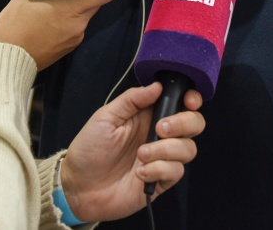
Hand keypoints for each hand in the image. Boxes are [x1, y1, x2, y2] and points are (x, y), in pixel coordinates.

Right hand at [0, 0, 127, 69]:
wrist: (7, 58)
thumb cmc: (13, 25)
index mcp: (69, 7)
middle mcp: (78, 23)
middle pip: (99, 0)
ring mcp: (76, 36)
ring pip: (87, 12)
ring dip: (82, 1)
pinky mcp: (70, 46)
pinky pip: (77, 25)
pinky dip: (72, 15)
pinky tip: (55, 14)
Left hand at [60, 83, 204, 221]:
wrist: (79, 186)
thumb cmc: (89, 148)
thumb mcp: (106, 117)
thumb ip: (132, 99)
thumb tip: (157, 86)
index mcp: (148, 115)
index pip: (180, 103)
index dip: (191, 100)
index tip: (188, 101)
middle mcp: (159, 135)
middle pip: (194, 124)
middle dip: (182, 123)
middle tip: (160, 128)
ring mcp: (162, 158)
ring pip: (188, 149)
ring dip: (166, 150)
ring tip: (140, 154)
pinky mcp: (161, 181)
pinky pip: (175, 172)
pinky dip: (158, 170)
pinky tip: (139, 173)